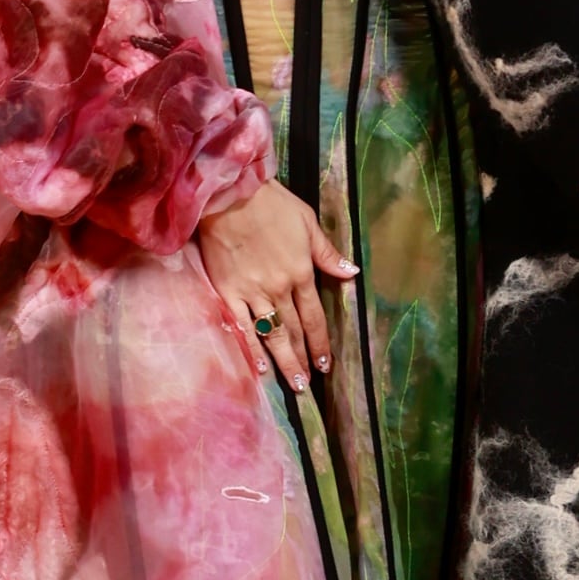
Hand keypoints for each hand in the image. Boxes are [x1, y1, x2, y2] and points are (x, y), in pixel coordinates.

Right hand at [198, 181, 357, 397]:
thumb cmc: (272, 204)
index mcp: (301, 273)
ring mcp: (252, 292)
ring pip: (272, 334)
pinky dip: (250, 347)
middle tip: (308, 383)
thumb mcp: (307, 223)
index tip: (325, 365)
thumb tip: (351, 273)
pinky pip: (241, 325)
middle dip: (303, 358)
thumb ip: (327, 253)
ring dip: (284, 361)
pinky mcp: (227, 291)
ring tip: (292, 384)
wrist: (230, 195)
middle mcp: (279, 288)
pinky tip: (258, 368)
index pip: (315, 317)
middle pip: (295, 330)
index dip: (320, 342)